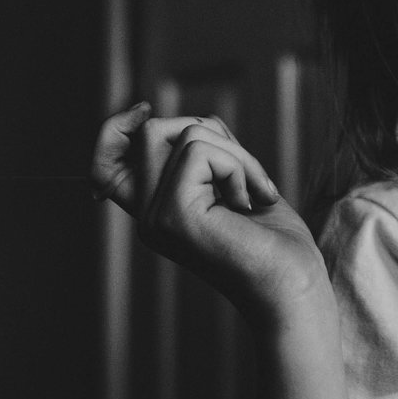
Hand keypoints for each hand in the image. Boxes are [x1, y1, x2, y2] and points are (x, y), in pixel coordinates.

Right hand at [89, 104, 327, 327]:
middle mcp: (147, 218)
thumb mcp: (232, 179)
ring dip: (235, 153)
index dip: (114, 129)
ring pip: (183, 132)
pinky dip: (238, 165)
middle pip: (152, 130)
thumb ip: (203, 151)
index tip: (142, 110)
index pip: (103, 163)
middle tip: (246, 175)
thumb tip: (188, 120)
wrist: (294, 288)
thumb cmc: (274, 241)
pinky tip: (251, 202)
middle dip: (213, 134)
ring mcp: (156, 218)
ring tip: (253, 193)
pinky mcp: (174, 215)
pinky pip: (200, 150)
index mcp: (155, 212)